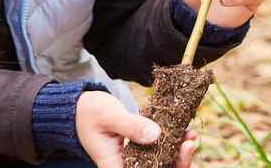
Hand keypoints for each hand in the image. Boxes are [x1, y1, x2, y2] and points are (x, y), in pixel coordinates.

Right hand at [76, 90, 197, 167]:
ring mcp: (133, 158)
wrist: (79, 108)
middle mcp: (126, 166)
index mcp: (114, 166)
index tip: (182, 150)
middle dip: (178, 161)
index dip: (167, 167)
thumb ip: (131, 126)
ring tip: (190, 134)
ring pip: (160, 162)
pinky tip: (184, 131)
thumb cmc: (89, 113)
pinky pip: (157, 150)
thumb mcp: (109, 116)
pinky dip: (171, 142)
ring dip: (177, 152)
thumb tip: (155, 135)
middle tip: (190, 141)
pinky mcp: (138, 149)